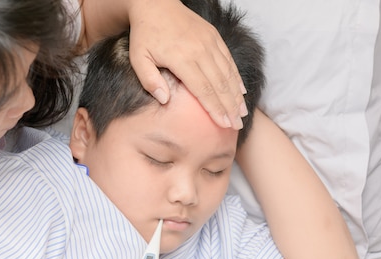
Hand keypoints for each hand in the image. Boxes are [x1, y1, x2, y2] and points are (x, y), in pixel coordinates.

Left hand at [127, 0, 246, 128]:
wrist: (155, 4)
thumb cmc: (145, 34)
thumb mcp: (138, 57)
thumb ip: (149, 80)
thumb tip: (164, 100)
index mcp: (182, 58)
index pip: (203, 89)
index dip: (215, 108)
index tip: (224, 124)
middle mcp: (200, 51)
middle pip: (220, 85)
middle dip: (230, 107)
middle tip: (237, 125)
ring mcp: (209, 43)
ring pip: (228, 74)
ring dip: (236, 95)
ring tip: (242, 113)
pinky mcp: (214, 37)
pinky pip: (229, 60)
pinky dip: (236, 77)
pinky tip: (241, 92)